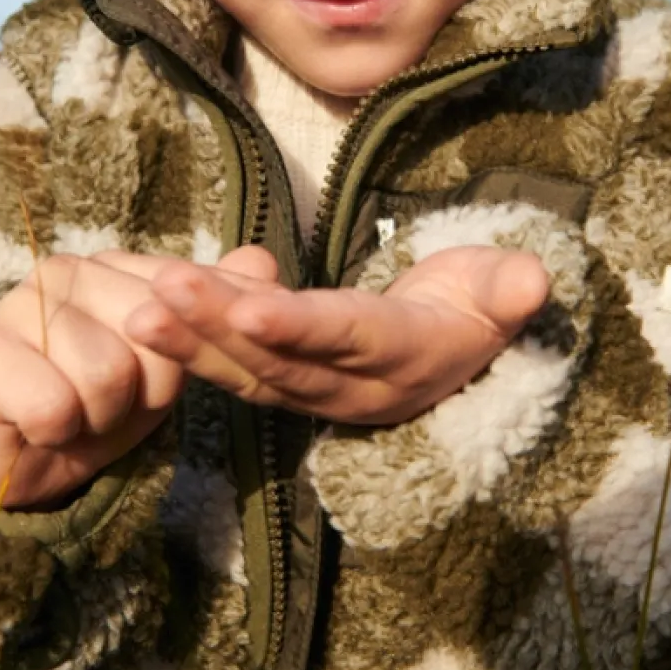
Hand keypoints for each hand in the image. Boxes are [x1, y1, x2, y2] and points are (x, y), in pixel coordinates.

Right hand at [0, 247, 274, 506]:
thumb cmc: (101, 404)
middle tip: (103, 401)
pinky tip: (37, 423)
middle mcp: (67, 270)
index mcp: (117, 266)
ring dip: (96, 416)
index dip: (176, 367)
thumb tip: (261, 259)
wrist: (26, 458)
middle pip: (152, 345)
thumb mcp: (169, 364)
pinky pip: (54, 406)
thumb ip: (214, 311)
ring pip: (105, 376)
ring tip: (73, 411)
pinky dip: (54, 431)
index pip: (186, 308)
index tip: (149, 385)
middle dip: (138, 395)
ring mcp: (18, 305)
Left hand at [126, 246, 548, 424]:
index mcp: (403, 355)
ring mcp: (314, 391)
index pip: (345, 338)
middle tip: (160, 294)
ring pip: (245, 371)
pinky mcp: (286, 385)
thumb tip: (534, 278)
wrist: (453, 356)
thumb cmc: (474, 307)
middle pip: (278, 360)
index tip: (247, 308)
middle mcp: (351, 384)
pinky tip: (145, 313)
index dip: (299, 327)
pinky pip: (234, 370)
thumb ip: (508, 288)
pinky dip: (191, 347)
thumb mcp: (501, 294)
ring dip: (190, 343)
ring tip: (137, 310)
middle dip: (217, 329)